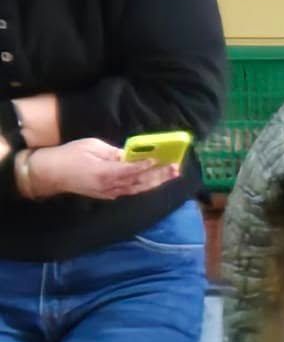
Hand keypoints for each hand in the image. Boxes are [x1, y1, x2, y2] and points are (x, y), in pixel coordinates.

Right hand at [27, 139, 179, 200]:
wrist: (50, 173)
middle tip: (176, 168)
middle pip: (140, 181)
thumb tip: (132, 155)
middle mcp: (110, 186)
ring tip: (171, 174)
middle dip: (160, 175)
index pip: (132, 170)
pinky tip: (154, 180)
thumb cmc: (69, 155)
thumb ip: (114, 152)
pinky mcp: (107, 195)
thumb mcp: (92, 146)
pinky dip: (144, 185)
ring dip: (156, 181)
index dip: (149, 165)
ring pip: (137, 188)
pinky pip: (130, 191)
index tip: (163, 160)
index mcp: (105, 173)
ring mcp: (109, 192)